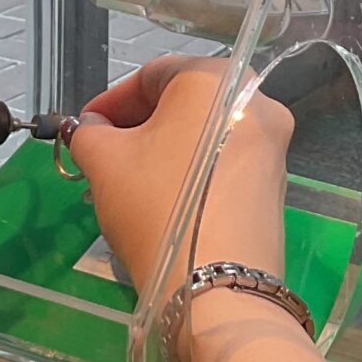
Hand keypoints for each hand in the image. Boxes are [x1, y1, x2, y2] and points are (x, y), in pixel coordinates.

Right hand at [72, 57, 292, 299]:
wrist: (217, 287)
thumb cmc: (157, 207)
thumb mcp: (104, 162)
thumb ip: (89, 133)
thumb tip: (92, 128)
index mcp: (214, 79)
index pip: (152, 75)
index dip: (110, 101)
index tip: (85, 128)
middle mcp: (256, 101)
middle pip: (183, 103)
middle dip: (138, 126)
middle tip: (104, 154)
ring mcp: (273, 146)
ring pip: (206, 135)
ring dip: (165, 150)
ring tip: (130, 183)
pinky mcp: (276, 186)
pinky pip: (225, 164)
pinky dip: (193, 172)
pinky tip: (165, 202)